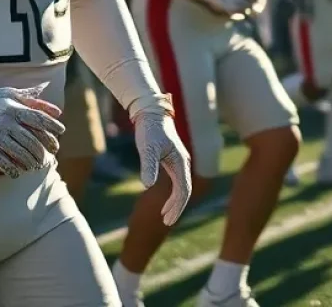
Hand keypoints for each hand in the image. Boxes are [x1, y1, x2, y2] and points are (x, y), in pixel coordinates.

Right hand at [0, 84, 64, 178]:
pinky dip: (14, 169)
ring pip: (21, 154)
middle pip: (33, 140)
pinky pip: (5, 163)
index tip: (61, 133)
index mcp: (13, 107)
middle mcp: (7, 122)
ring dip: (32, 163)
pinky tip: (18, 172)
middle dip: (44, 150)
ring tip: (37, 166)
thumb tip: (51, 105)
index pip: (39, 118)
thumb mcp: (6, 94)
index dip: (52, 126)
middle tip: (50, 156)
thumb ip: (30, 98)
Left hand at [129, 93, 192, 225]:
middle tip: (165, 221)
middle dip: (176, 207)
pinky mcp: (172, 158)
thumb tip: (148, 185)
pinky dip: (172, 192)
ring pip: (181, 186)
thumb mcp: (147, 148)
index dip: (176, 206)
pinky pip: (176, 180)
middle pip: (184, 190)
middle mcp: (183, 162)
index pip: (183, 190)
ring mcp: (178, 160)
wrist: (149, 111)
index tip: (166, 219)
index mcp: (181, 162)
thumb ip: (149, 165)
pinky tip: (163, 198)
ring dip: (175, 201)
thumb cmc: (149, 129)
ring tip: (164, 215)